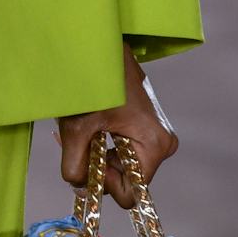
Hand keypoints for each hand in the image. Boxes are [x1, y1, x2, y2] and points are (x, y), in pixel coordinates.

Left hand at [55, 42, 178, 211]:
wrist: (96, 44)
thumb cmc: (92, 79)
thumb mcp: (76, 127)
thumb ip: (75, 168)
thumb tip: (80, 188)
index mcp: (154, 145)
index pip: (130, 192)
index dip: (105, 183)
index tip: (87, 159)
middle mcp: (161, 143)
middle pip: (126, 178)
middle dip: (99, 166)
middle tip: (79, 140)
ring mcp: (154, 133)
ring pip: (121, 163)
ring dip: (98, 154)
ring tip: (83, 128)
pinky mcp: (144, 126)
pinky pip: (123, 149)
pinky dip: (103, 143)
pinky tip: (89, 124)